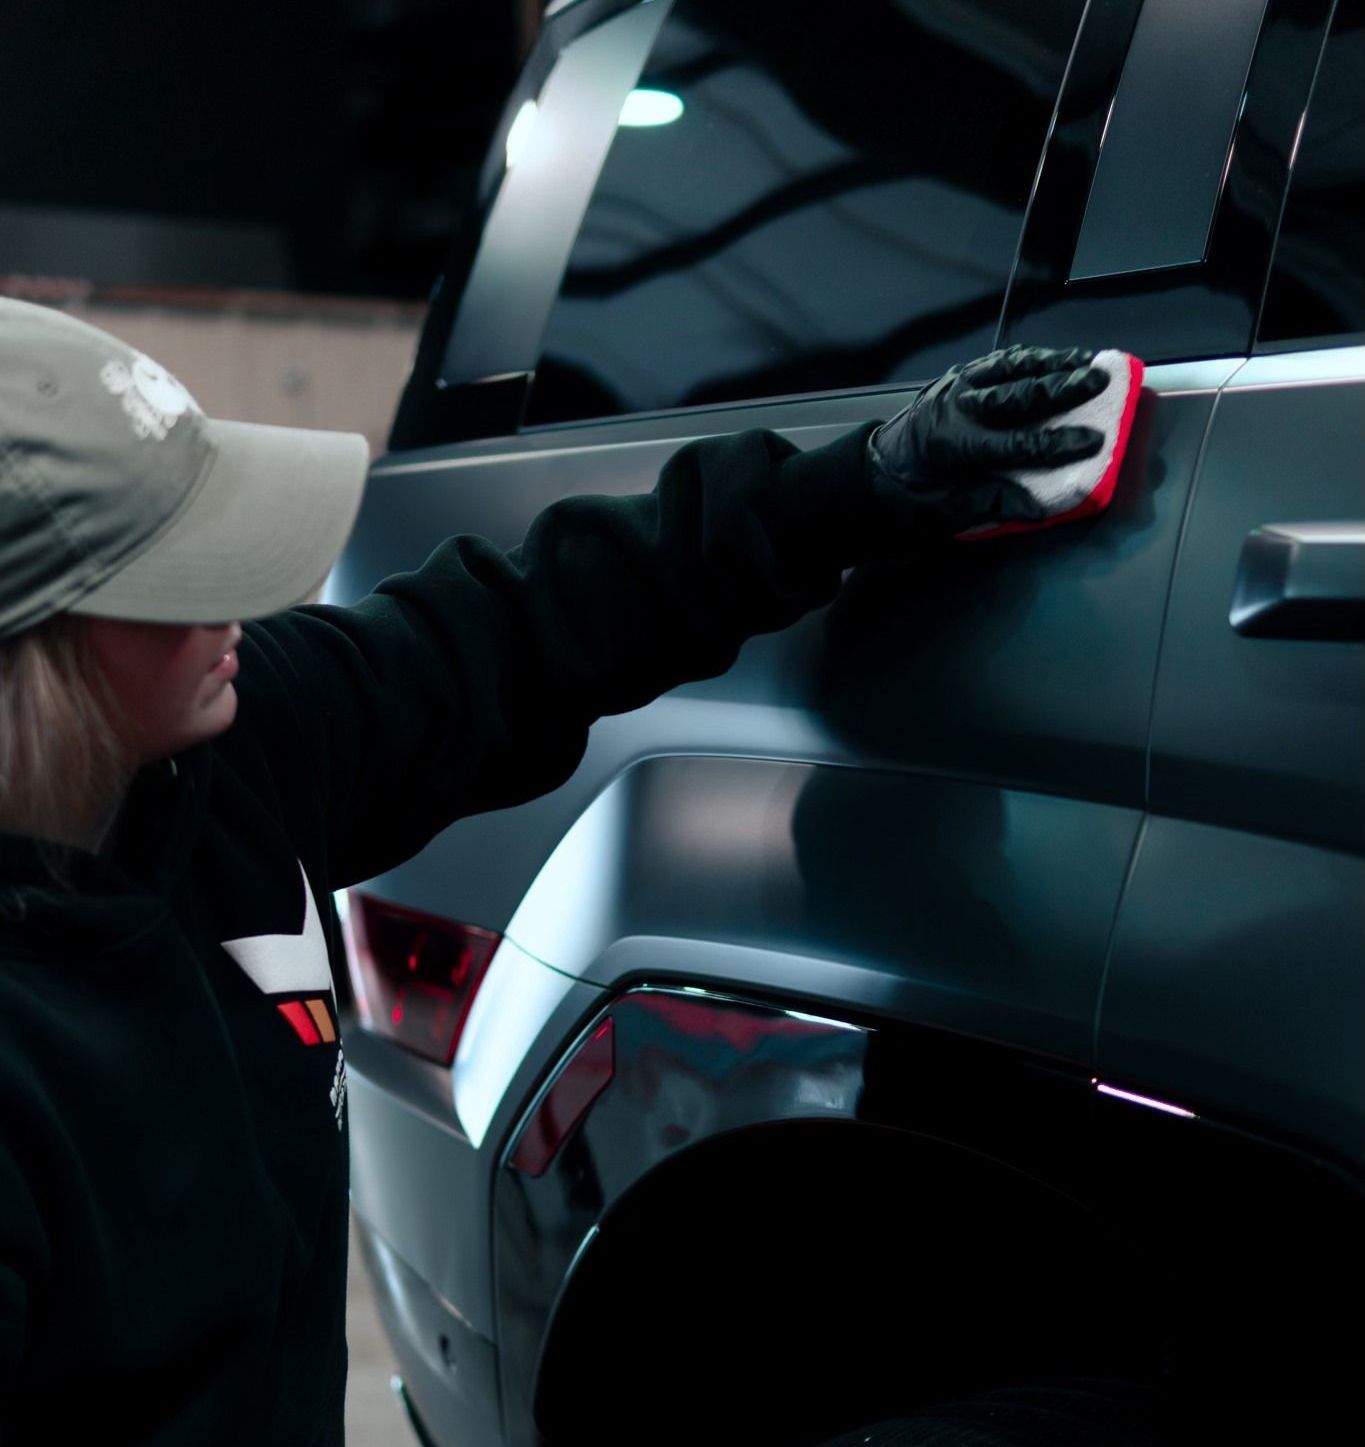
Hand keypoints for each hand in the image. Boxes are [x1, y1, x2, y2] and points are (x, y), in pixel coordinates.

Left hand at [866, 345, 1110, 529]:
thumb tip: (1039, 506)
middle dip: (1062, 387)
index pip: (1017, 445)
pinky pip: (995, 362)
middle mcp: (955, 410)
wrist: (875, 469)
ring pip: (1007, 368)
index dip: (1057, 444)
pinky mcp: (954, 377)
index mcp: (954, 447)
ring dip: (1050, 363)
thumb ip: (993, 504)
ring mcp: (954, 387)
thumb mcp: (948, 511)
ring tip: (1087, 360)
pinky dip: (1027, 358)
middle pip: (1017, 395)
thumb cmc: (915, 496)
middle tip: (1100, 380)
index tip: (1094, 440)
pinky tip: (1053, 357)